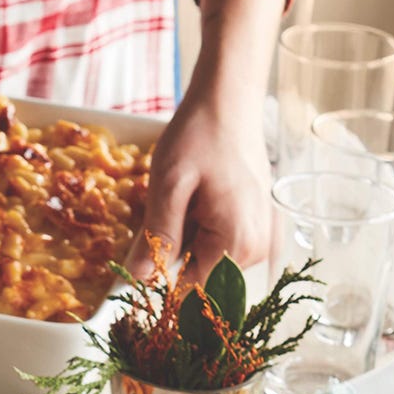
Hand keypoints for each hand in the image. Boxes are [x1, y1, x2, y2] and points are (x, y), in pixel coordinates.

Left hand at [138, 77, 272, 278]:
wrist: (229, 101)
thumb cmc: (200, 135)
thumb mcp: (169, 185)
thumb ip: (157, 236)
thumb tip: (138, 280)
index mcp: (236, 243)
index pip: (190, 292)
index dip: (158, 289)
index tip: (134, 278)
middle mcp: (256, 249)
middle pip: (199, 279)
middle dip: (172, 262)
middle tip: (161, 218)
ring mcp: (260, 238)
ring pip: (207, 264)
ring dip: (184, 246)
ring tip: (183, 204)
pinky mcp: (255, 226)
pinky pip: (219, 247)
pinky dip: (197, 234)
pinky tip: (194, 205)